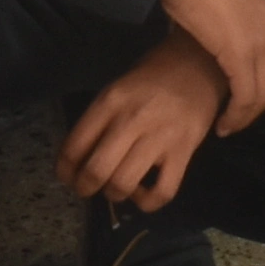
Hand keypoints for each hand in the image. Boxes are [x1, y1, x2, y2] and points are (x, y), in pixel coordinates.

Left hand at [61, 37, 223, 210]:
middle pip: (96, 171)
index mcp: (110, 101)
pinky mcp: (184, 152)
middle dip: (84, 188)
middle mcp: (132, 120)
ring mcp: (160, 137)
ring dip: (113, 194)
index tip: (67, 176)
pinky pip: (162, 192)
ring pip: (123, 185)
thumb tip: (79, 158)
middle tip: (87, 188)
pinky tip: (142, 191)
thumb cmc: (153, 76)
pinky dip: (146, 202)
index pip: (74, 146)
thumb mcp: (118, 87)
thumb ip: (99, 120)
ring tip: (115, 187)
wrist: (200, 63)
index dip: (64, 170)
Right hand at [152, 0, 264, 125]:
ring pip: (261, 95)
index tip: (241, 107)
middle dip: (256, 110)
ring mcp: (259, 42)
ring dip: (244, 117)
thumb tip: (210, 42)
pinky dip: (236, 114)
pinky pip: (245, 95)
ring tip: (225, 128)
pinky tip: (221, 122)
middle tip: (234, 124)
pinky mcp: (241, 53)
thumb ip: (226, 27)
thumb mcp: (221, 6)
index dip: (262, 93)